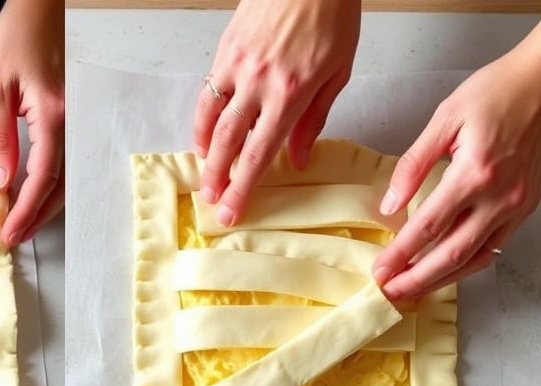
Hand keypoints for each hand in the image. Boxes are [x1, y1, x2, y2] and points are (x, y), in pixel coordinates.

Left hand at [0, 0, 64, 245]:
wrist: (41, 8)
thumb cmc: (17, 37)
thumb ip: (0, 137)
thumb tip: (0, 180)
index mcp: (54, 114)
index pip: (42, 175)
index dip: (25, 208)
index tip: (9, 229)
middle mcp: (73, 122)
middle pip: (62, 184)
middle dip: (37, 215)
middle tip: (14, 235)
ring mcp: (78, 120)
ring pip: (69, 176)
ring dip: (46, 204)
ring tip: (22, 222)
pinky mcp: (73, 118)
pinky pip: (67, 159)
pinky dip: (52, 184)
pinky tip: (35, 194)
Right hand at [196, 0, 360, 225]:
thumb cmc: (332, 17)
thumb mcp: (338, 72)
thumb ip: (314, 119)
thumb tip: (297, 159)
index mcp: (291, 93)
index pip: (259, 153)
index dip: (243, 187)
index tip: (232, 210)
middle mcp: (258, 83)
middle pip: (228, 142)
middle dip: (217, 177)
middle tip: (211, 202)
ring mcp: (237, 66)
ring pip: (210, 119)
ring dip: (205, 151)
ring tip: (205, 172)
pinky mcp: (225, 51)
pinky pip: (207, 93)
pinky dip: (202, 118)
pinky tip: (205, 134)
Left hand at [372, 49, 540, 300]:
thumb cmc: (496, 92)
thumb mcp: (444, 119)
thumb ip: (413, 165)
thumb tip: (389, 204)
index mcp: (475, 173)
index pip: (428, 226)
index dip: (401, 254)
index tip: (379, 271)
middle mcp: (500, 197)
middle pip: (451, 254)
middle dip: (417, 279)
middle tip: (388, 294)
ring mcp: (517, 206)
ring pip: (475, 259)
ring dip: (441, 279)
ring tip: (411, 291)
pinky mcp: (525, 207)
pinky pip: (493, 247)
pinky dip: (467, 264)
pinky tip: (444, 270)